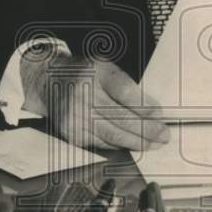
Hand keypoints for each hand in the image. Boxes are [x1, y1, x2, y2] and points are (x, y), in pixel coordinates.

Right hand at [21, 50, 168, 150]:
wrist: (48, 81)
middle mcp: (83, 94)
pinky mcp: (72, 133)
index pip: (123, 91)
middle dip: (146, 129)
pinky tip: (132, 144)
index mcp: (94, 72)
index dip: (144, 106)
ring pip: (112, 135)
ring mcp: (75, 116)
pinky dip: (120, 145)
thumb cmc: (83, 73)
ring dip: (137, 141)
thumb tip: (151, 110)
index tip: (159, 114)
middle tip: (163, 135)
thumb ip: (125, 84)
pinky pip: (102, 143)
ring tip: (153, 143)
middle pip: (120, 118)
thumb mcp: (104, 67)